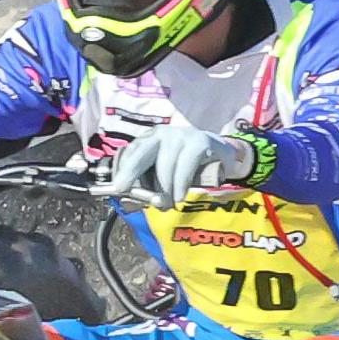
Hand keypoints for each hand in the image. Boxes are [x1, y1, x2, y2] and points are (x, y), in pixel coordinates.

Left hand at [116, 117, 262, 203]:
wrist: (221, 155)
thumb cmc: (187, 166)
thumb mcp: (166, 174)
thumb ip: (150, 185)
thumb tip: (132, 202)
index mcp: (149, 140)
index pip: (131, 154)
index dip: (123, 171)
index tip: (117, 188)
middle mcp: (162, 134)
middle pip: (141, 152)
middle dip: (130, 172)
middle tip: (122, 189)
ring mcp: (182, 136)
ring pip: (165, 164)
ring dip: (164, 188)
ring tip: (167, 204)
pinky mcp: (200, 142)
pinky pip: (185, 165)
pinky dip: (180, 184)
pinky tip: (179, 196)